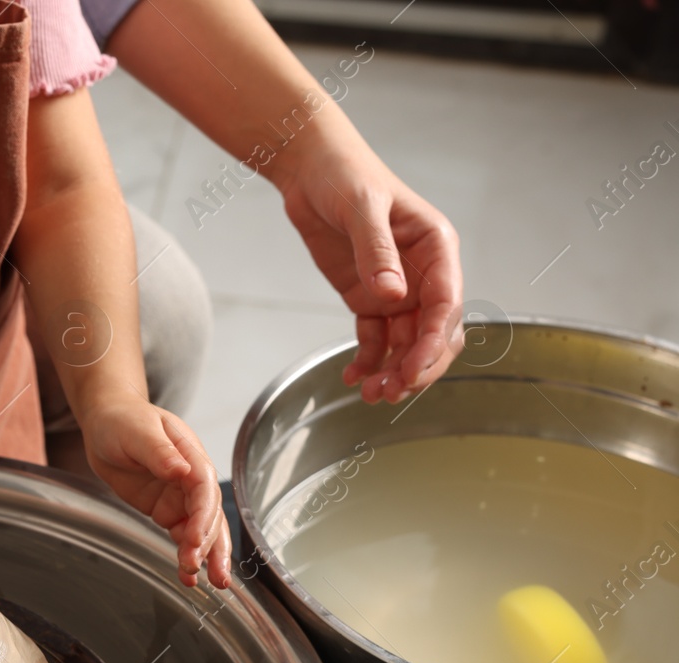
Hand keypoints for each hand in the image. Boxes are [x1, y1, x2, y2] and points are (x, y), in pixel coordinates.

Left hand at [80, 393, 231, 588]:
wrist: (105, 425)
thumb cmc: (123, 420)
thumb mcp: (138, 431)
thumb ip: (159, 451)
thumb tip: (181, 470)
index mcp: (191, 455)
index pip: (205, 489)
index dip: (203, 517)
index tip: (194, 540)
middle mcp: (192, 478)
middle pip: (211, 515)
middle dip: (210, 544)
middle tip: (205, 571)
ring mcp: (180, 497)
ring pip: (203, 531)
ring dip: (207, 556)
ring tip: (212, 583)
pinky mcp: (167, 510)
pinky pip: (183, 537)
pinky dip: (187, 556)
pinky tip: (188, 577)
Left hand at [276, 141, 464, 404]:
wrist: (312, 171)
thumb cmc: (345, 176)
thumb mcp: (361, 209)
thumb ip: (376, 251)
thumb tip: (393, 295)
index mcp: (436, 248)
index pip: (446, 305)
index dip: (433, 342)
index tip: (415, 368)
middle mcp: (423, 274)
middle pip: (434, 333)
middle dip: (417, 366)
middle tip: (391, 392)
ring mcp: (397, 289)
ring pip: (405, 343)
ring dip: (392, 370)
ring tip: (370, 394)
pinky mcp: (369, 298)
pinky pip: (375, 338)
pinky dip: (367, 360)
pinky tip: (352, 377)